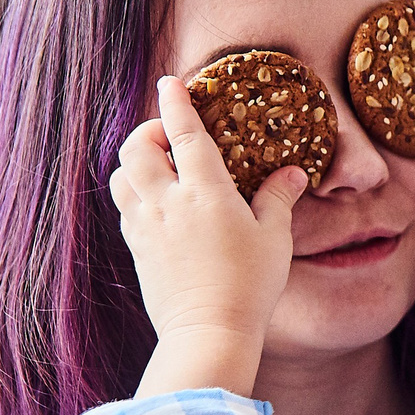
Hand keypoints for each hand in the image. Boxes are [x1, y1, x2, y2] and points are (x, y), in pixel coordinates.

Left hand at [110, 76, 308, 397]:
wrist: (209, 333)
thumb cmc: (250, 285)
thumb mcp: (275, 239)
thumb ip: (278, 199)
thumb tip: (293, 173)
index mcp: (206, 193)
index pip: (184, 133)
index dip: (176, 102)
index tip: (171, 82)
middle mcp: (168, 203)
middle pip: (136, 147)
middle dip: (147, 131)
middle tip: (169, 136)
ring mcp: (147, 227)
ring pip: (121, 176)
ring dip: (134, 163)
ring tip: (159, 168)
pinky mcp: (137, 250)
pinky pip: (125, 208)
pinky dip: (134, 194)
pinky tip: (157, 204)